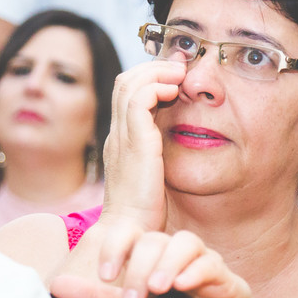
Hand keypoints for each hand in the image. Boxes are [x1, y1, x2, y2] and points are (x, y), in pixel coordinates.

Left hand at [50, 228, 251, 297]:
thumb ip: (94, 296)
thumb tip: (56, 284)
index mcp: (146, 251)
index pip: (127, 232)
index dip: (114, 248)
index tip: (105, 276)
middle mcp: (171, 248)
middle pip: (153, 240)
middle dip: (139, 270)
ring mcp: (198, 257)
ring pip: (184, 242)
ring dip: (167, 264)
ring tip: (158, 288)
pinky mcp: (222, 273)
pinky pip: (210, 262)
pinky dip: (196, 271)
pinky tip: (183, 286)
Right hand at [100, 60, 185, 240]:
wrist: (130, 231)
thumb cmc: (145, 210)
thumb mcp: (153, 174)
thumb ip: (160, 154)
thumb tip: (180, 137)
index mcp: (121, 139)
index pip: (127, 93)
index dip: (149, 77)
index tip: (174, 74)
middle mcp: (117, 134)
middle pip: (124, 82)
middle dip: (152, 68)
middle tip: (178, 66)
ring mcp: (122, 137)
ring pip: (129, 85)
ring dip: (155, 72)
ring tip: (178, 73)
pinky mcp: (134, 143)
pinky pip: (138, 101)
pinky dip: (155, 88)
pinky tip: (173, 92)